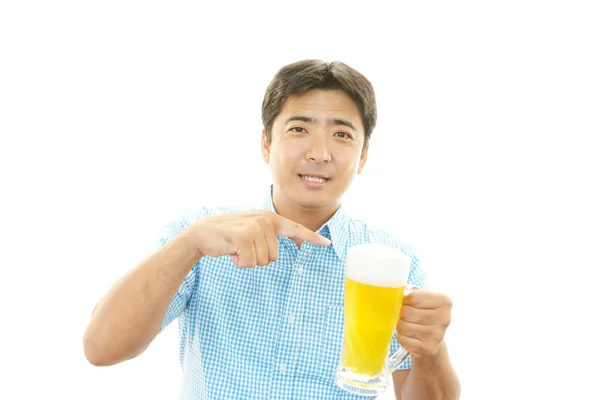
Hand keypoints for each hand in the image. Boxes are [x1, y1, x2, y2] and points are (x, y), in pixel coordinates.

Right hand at [188, 210, 330, 267]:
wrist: (203, 233)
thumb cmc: (229, 236)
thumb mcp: (251, 231)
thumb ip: (268, 236)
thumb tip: (282, 249)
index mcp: (270, 218)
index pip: (295, 229)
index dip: (312, 238)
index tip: (327, 244)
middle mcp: (265, 220)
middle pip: (274, 256)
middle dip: (258, 258)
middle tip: (242, 248)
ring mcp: (255, 227)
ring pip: (263, 261)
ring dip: (248, 260)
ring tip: (236, 248)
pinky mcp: (244, 236)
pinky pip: (250, 263)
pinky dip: (240, 262)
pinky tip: (231, 251)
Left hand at [395, 289, 452, 356]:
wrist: (432, 337)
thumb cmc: (423, 312)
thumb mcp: (420, 296)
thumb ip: (408, 291)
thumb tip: (395, 293)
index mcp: (444, 302)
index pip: (413, 297)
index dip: (403, 299)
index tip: (405, 302)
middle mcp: (444, 318)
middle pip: (407, 312)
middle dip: (400, 313)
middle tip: (405, 314)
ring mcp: (437, 335)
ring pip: (403, 326)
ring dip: (400, 325)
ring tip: (407, 324)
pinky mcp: (429, 348)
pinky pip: (402, 339)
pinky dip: (401, 336)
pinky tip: (410, 335)